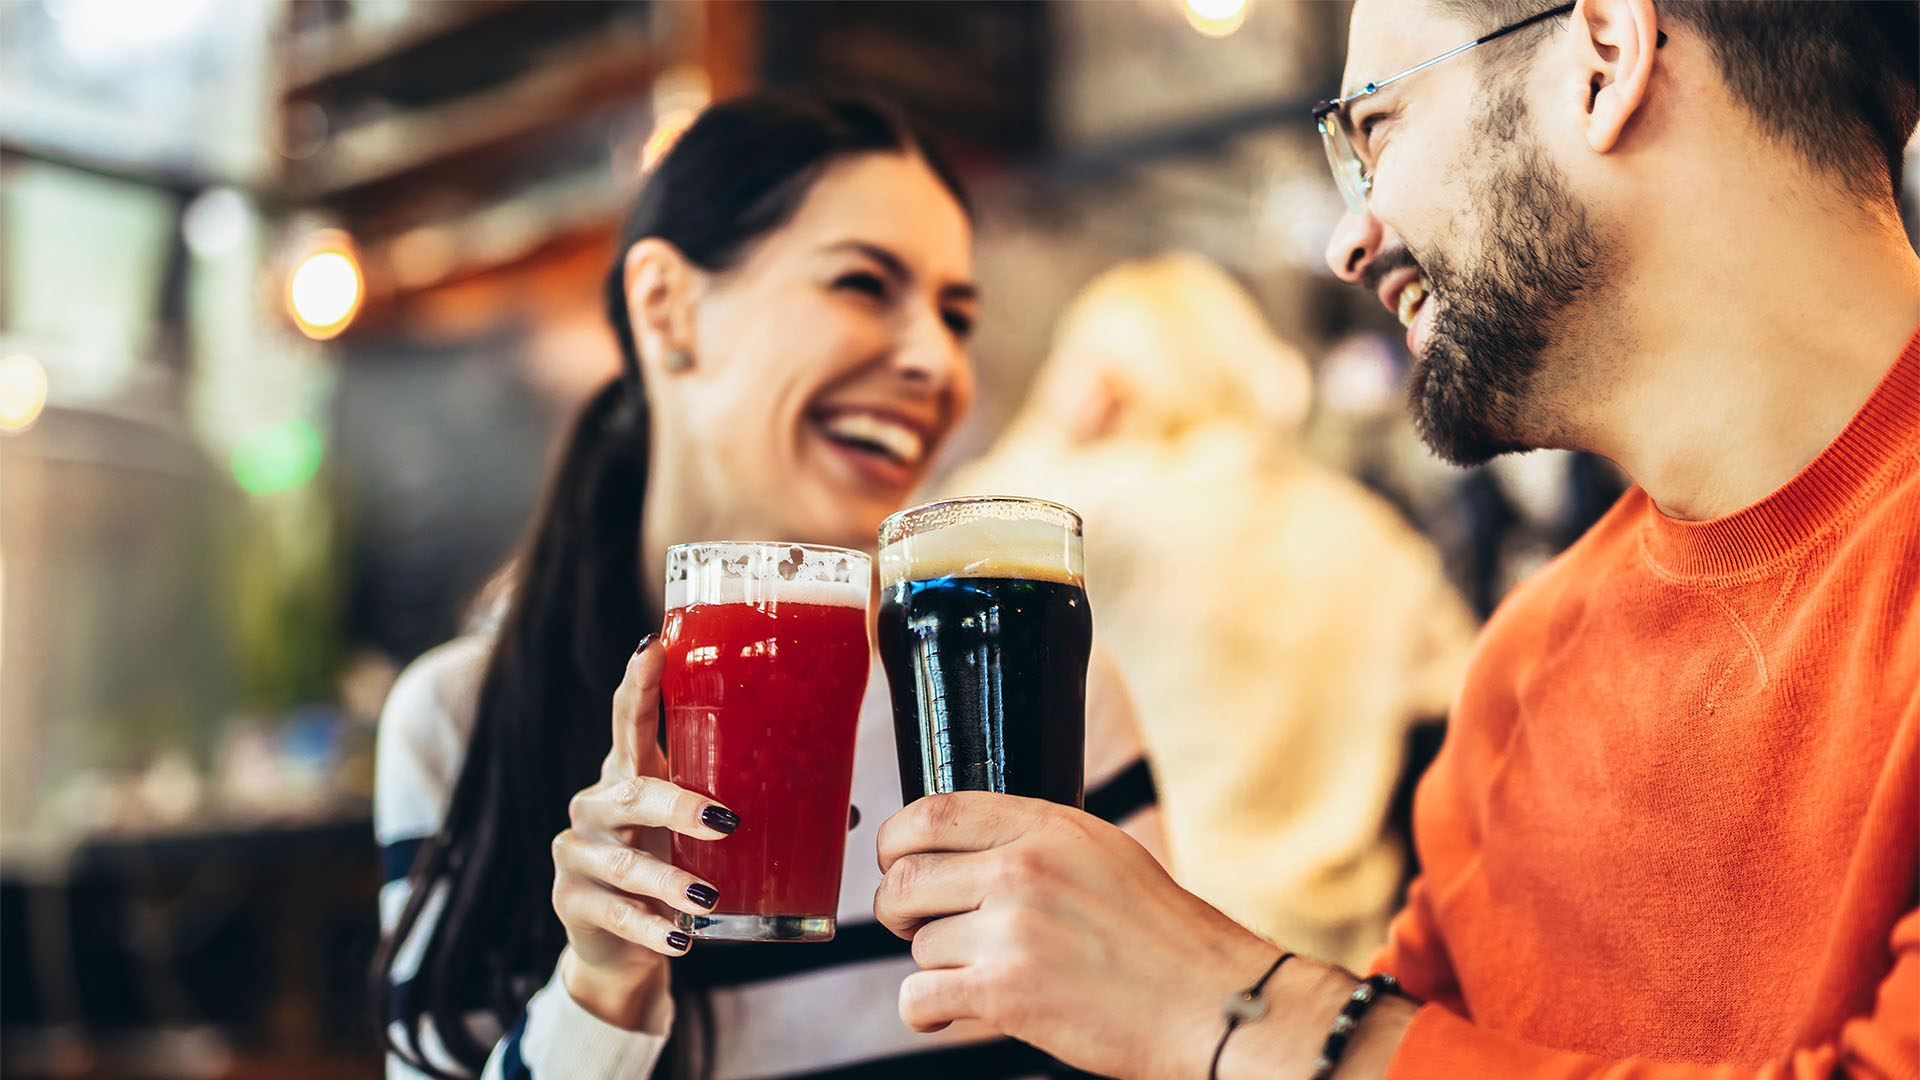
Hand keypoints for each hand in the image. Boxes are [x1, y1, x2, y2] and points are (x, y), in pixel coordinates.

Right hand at [551, 637, 737, 1027]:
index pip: (629, 717)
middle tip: (725, 822)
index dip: (638, 681)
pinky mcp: (574, 903)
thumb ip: (755, 811)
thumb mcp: (701, 833)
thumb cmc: (668, 864)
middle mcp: (596, 805)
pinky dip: (652, 928)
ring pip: (622, 861)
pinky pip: (615, 914)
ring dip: (669, 879)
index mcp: (630, 773)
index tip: (653, 645)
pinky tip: (682, 937)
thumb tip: (843, 808)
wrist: (618, 942)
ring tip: (709, 898)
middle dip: (674, 804)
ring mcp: (578, 854)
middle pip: (627, 790)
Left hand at [874, 792, 1283, 1079]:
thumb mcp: (1103, 853)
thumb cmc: (1165, 938)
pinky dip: (925, 1011)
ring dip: (937, 966)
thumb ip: (1035, 841)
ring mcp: (1011, 928)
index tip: (896, 862)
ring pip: (919, 944)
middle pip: (906, 879)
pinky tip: (951, 1011)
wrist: (1210, 1003)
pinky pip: (917, 996)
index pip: (933, 812)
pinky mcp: (1004, 990)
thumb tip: (965, 848)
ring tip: (982, 975)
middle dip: (900, 909)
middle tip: (920, 926)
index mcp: (1047, 827)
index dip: (897, 841)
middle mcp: (1022, 868)